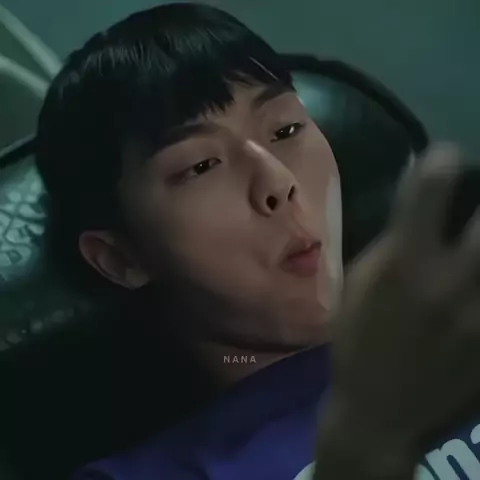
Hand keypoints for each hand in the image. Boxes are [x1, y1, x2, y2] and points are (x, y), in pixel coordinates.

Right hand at [315, 144, 479, 478]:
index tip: (444, 161)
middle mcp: (454, 279)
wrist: (381, 413)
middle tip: (476, 200)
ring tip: (470, 245)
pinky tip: (472, 278)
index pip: (436, 183)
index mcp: (406, 262)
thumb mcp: (357, 284)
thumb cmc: (358, 343)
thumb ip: (389, 236)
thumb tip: (413, 196)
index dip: (443, 160)